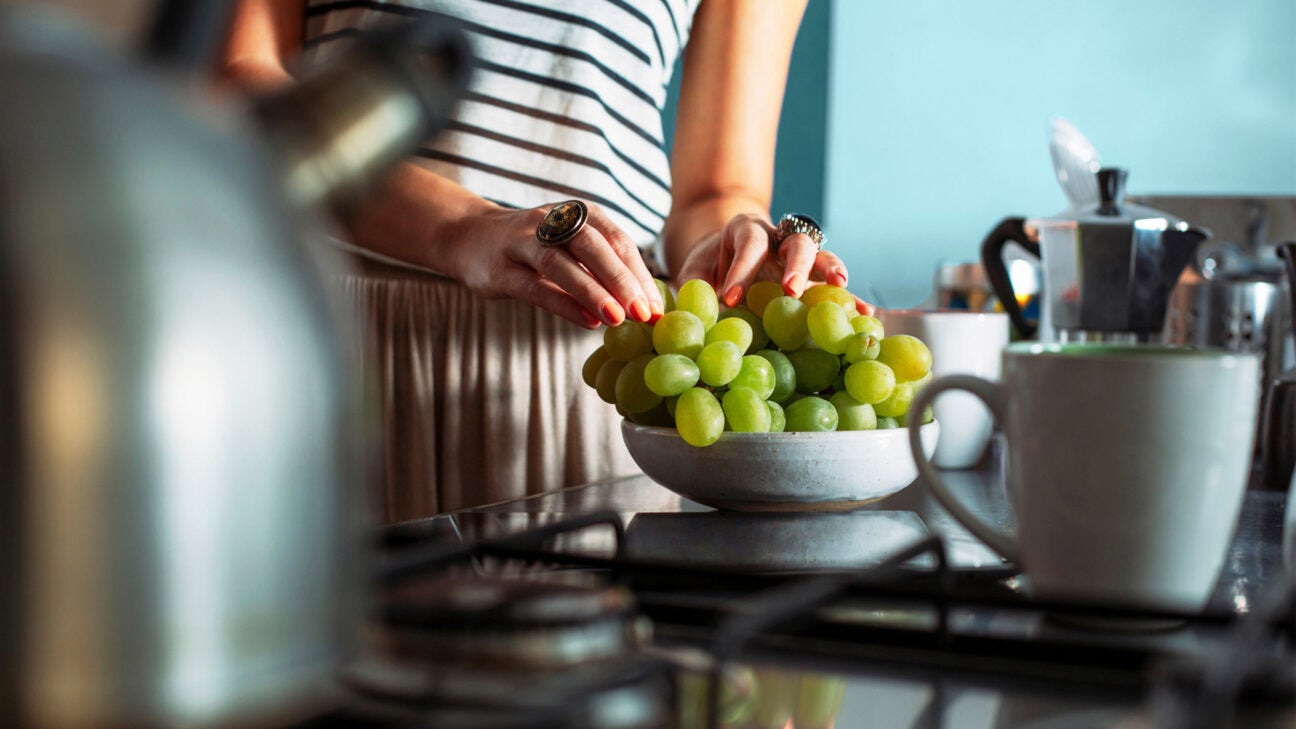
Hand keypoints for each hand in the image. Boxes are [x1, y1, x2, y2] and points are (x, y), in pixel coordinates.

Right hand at [445, 202, 664, 328]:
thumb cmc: (535, 250)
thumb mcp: (572, 250)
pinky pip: (533, 285)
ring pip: (560, 263)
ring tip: (617, 319)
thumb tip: (646, 305)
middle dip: (622, 280)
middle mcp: (554, 221)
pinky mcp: (500, 268)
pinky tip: (585, 321)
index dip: (640, 274)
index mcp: (580, 214)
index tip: (658, 307)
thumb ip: (604, 271)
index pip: (618, 240)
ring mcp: (523, 242)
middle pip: (593, 246)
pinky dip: (561, 303)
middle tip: (645, 313)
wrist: (470, 237)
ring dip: (592, 291)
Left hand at [674, 213, 872, 314]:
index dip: (741, 270)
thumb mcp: (693, 271)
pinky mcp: (814, 278)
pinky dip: (850, 300)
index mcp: (745, 231)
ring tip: (844, 292)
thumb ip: (691, 288)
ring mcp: (800, 257)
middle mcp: (779, 238)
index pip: (748, 245)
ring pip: (822, 257)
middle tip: (792, 291)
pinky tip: (867, 317)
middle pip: (797, 242)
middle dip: (797, 265)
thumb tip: (684, 317)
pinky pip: (835, 287)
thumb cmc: (708, 266)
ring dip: (833, 273)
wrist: (726, 254)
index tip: (730, 298)